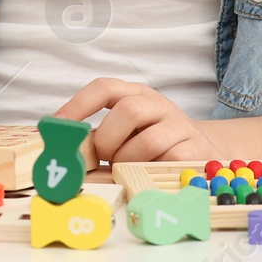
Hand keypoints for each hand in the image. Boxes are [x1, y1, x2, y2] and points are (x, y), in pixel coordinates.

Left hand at [54, 78, 218, 162]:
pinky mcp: (196, 149)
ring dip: (130, 161)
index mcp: (135, 94)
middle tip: (106, 157)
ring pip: (147, 141)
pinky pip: (168, 161)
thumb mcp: (126, 133)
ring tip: (128, 168)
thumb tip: (64, 151)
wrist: (202, 152)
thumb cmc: (152, 145)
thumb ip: (101, 137)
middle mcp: (158, 104)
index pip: (104, 87)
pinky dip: (151, 172)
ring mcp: (180, 125)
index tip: (59, 124)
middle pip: (128, 110)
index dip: (79, 104)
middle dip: (109, 140)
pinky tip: (150, 173)